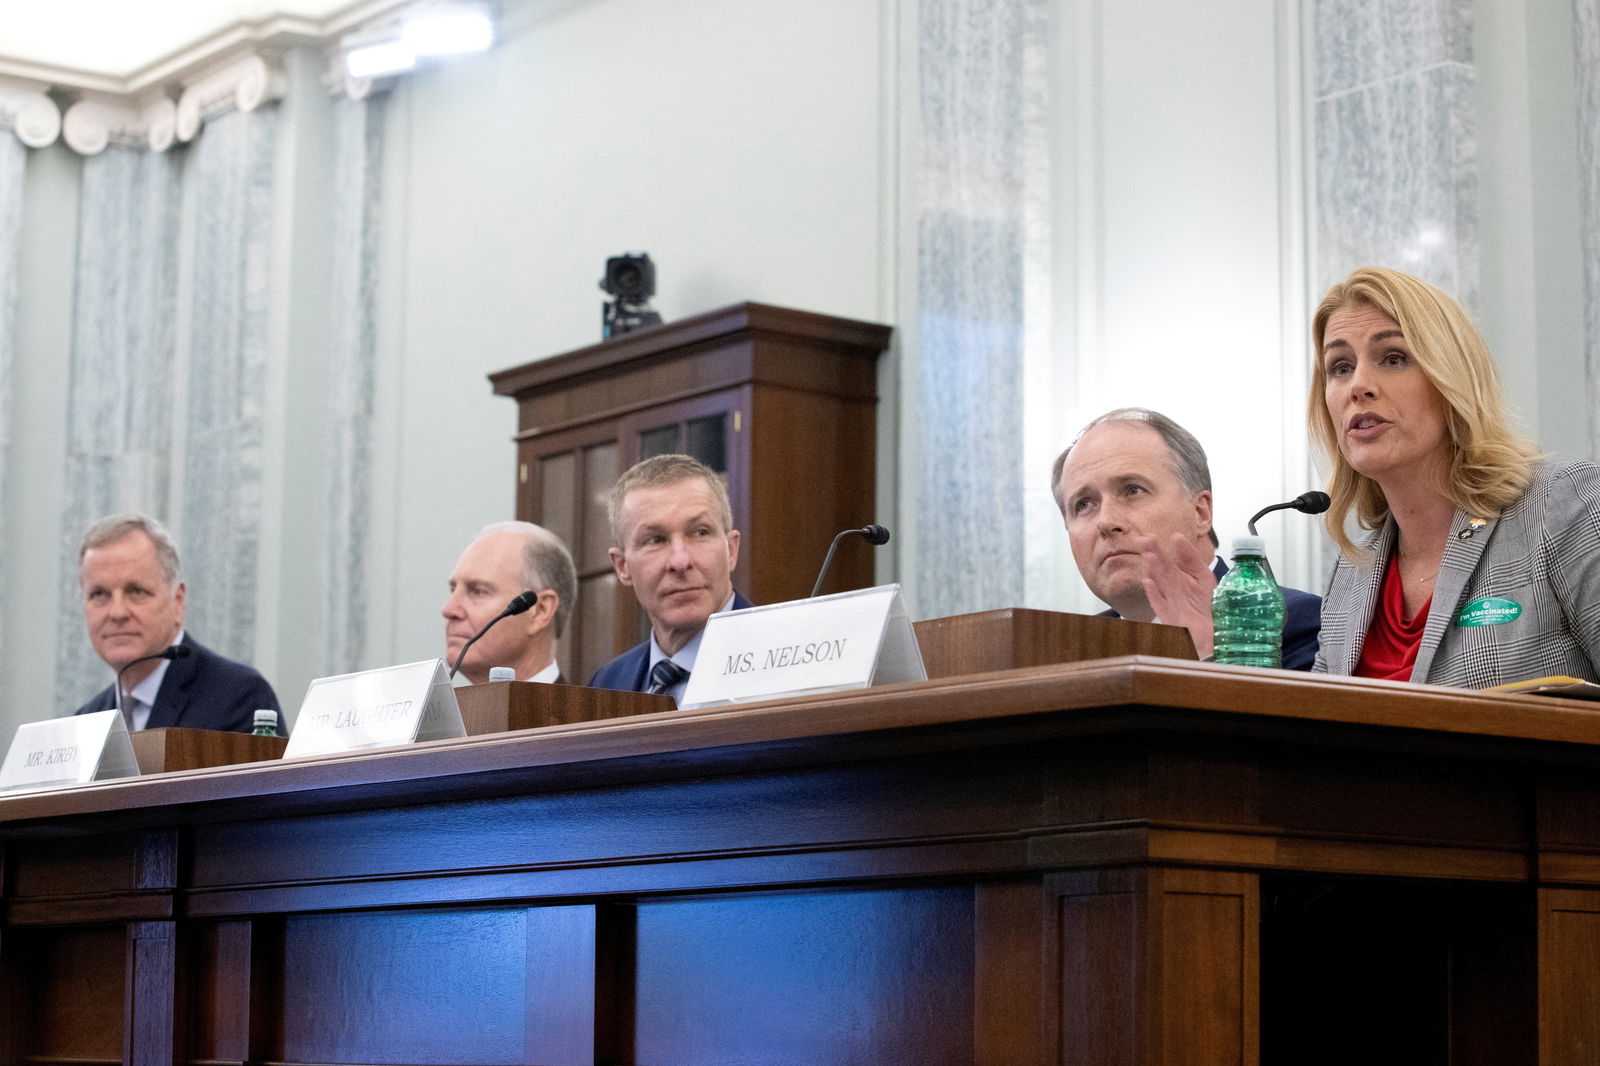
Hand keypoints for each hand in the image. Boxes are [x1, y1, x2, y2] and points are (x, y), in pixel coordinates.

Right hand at [1137, 533, 1217, 658]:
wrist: (1214, 632)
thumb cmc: (1208, 606)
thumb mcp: (1203, 577)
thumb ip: (1191, 558)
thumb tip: (1177, 537)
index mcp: (1178, 578)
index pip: (1165, 561)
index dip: (1157, 549)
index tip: (1148, 535)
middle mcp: (1172, 589)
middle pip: (1161, 570)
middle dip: (1153, 554)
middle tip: (1144, 540)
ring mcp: (1169, 602)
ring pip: (1160, 583)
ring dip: (1154, 570)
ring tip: (1149, 556)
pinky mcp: (1170, 616)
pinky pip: (1160, 604)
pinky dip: (1153, 594)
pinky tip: (1148, 582)